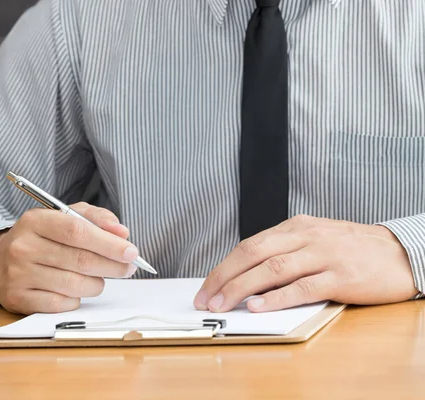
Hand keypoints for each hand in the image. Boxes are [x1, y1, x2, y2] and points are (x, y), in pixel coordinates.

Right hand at [0, 202, 137, 313]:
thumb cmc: (42, 237)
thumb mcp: (64, 216)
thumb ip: (96, 218)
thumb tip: (122, 233)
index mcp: (35, 220)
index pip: (77, 231)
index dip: (108, 243)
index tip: (131, 251)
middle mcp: (23, 247)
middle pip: (80, 260)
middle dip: (112, 266)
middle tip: (129, 268)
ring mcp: (18, 274)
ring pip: (74, 285)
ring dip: (96, 284)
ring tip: (99, 278)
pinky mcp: (18, 298)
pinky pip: (62, 304)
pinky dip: (77, 299)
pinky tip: (75, 289)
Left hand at [194, 215, 418, 312]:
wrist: (402, 253)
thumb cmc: (354, 250)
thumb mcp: (315, 240)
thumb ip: (285, 252)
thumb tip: (248, 277)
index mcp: (296, 227)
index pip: (249, 245)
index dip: (224, 267)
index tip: (207, 287)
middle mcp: (306, 237)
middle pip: (253, 253)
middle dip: (224, 277)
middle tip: (205, 299)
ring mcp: (323, 255)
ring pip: (272, 269)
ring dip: (242, 288)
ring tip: (222, 304)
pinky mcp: (341, 277)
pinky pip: (302, 287)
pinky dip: (276, 298)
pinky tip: (257, 306)